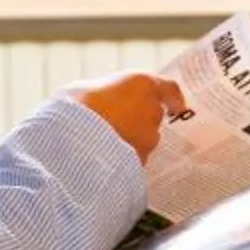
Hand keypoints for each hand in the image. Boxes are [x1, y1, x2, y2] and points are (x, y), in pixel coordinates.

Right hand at [67, 72, 187, 161]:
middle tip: (113, 123)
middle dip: (138, 121)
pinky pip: (132, 161)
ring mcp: (147, 140)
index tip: (176, 106)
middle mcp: (152, 112)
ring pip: (143, 141)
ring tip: (101, 144)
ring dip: (129, 141)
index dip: (173, 98)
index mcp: (143, 85)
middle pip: (152, 116)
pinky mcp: (139, 165)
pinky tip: (101, 160)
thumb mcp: (85, 89)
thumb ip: (104, 94)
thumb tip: (99, 101)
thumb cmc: (76, 109)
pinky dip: (122, 160)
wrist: (72, 144)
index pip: (169, 89)